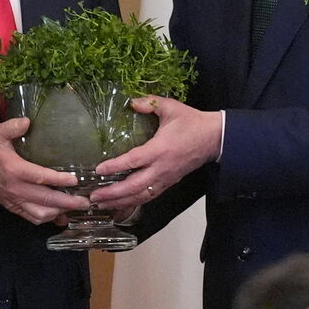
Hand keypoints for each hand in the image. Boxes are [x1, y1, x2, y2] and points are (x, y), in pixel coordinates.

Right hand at [0, 118, 90, 224]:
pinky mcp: (13, 207)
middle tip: (86, 202)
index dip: (59, 180)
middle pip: (46, 200)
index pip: (40, 178)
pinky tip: (60, 215)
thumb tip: (28, 121)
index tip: (75, 180)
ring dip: (60, 212)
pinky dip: (47, 219)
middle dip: (68, 203)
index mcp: (14, 170)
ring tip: (76, 208)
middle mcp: (16, 189)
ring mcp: (15, 201)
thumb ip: (12, 127)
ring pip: (41, 214)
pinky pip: (32, 218)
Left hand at [87, 96, 220, 210]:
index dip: (115, 167)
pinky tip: (120, 206)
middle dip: (113, 194)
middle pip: (134, 186)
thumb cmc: (191, 122)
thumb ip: (149, 103)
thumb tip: (130, 102)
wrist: (214, 138)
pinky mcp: (169, 183)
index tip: (98, 170)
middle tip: (93, 196)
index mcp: (160, 149)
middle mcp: (161, 168)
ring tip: (101, 204)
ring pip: (141, 196)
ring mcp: (165, 178)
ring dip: (120, 202)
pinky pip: (149, 197)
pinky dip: (133, 204)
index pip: (134, 161)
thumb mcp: (170, 107)